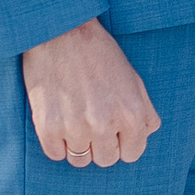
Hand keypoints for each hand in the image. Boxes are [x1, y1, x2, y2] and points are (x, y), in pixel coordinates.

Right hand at [21, 18, 161, 167]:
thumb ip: (144, 110)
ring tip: (76, 121)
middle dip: (102, 145)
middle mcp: (105, 124)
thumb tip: (145, 133)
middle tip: (94, 124)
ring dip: (79, 146)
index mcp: (131, 113)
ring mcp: (75, 127)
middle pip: (106, 160)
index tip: (116, 133)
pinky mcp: (48, 127)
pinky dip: (57, 143)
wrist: (61, 33)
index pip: (133, 153)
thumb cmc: (100, 54)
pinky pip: (56, 155)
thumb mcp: (133, 78)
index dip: (125, 144)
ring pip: (80, 160)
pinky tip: (59, 121)